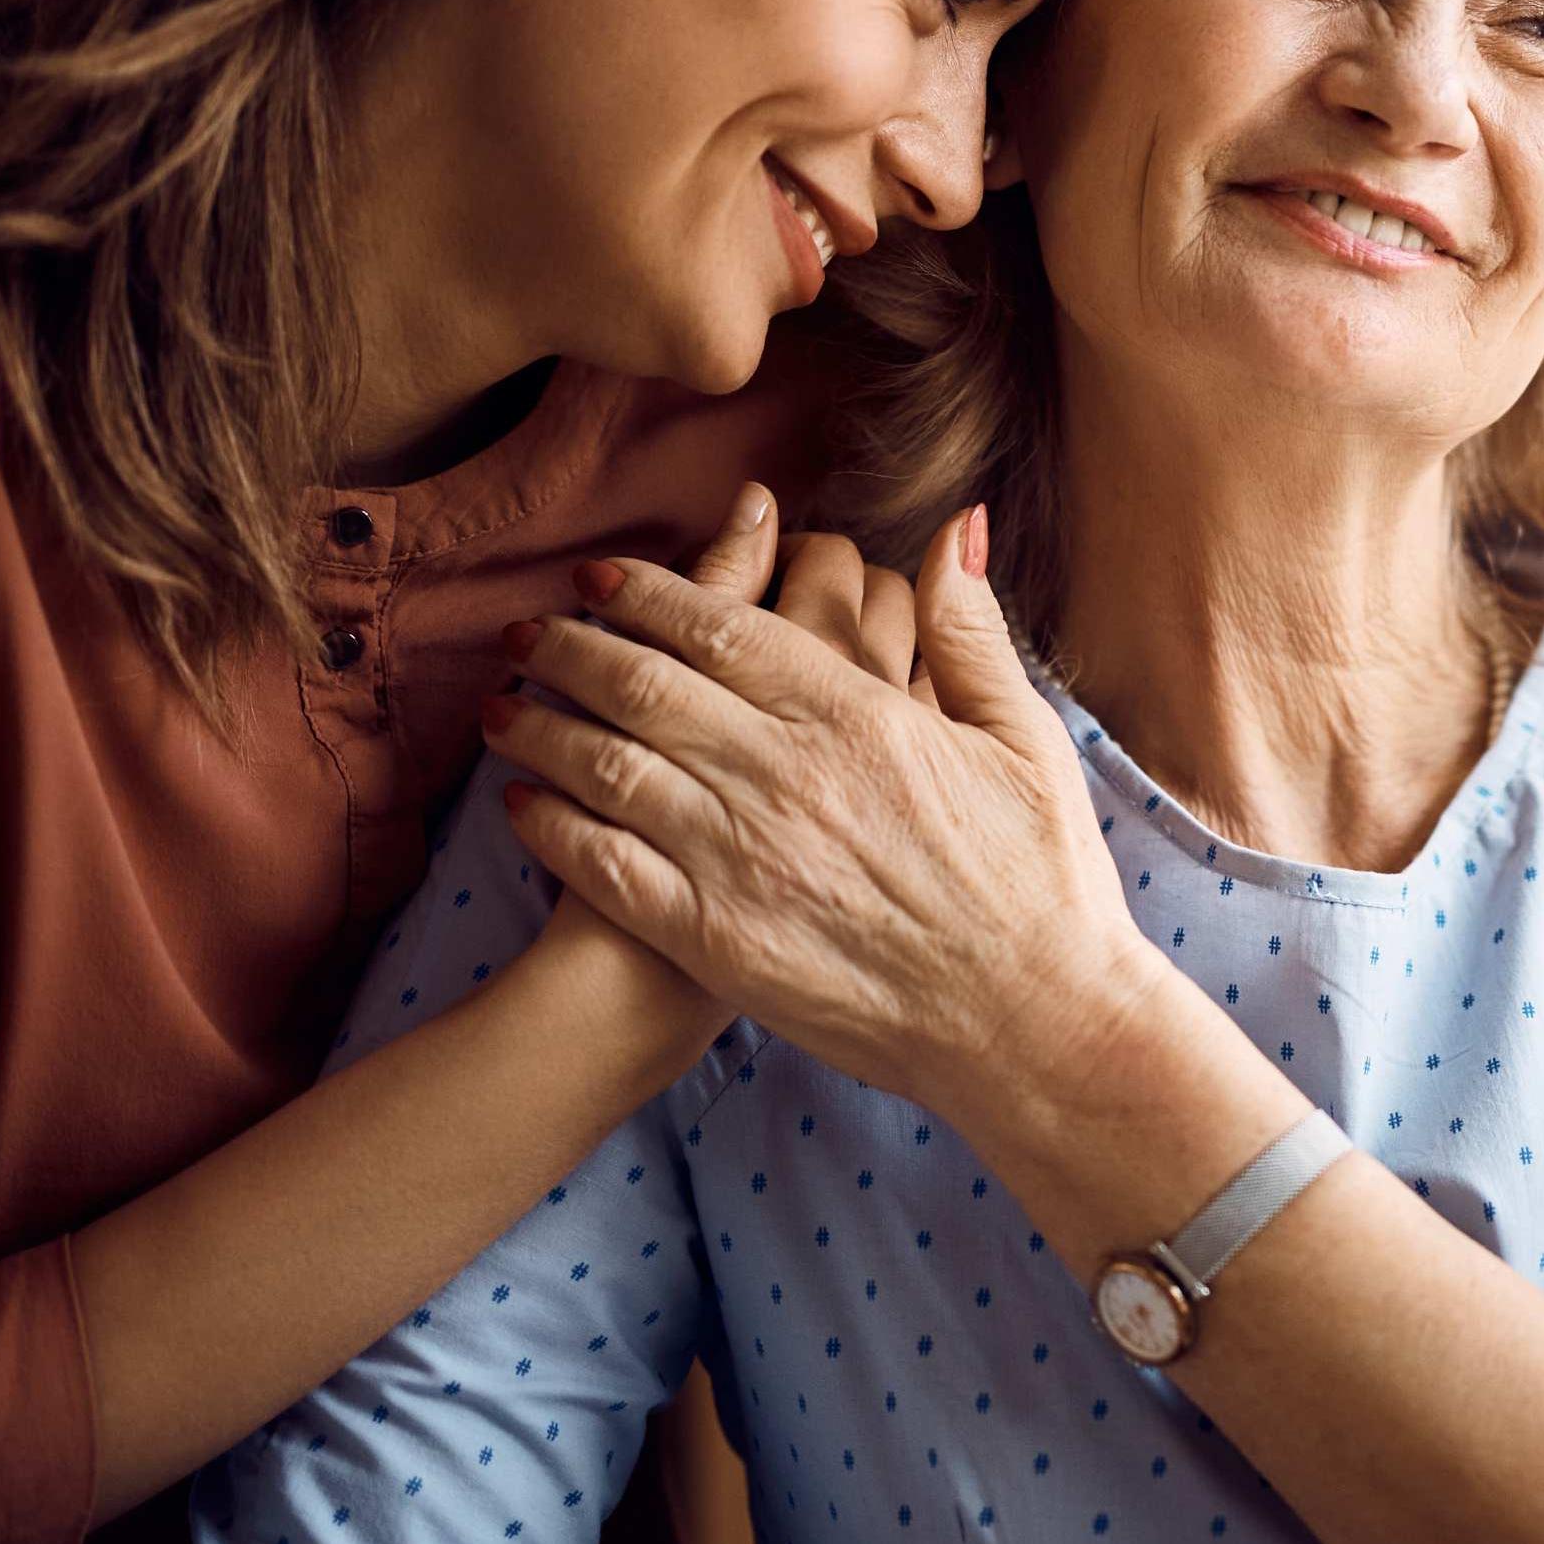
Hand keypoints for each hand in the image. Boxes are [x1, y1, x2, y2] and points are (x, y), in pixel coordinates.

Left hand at [482, 503, 1154, 1122]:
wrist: (1031, 1020)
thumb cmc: (1041, 878)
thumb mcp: (1025, 735)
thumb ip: (971, 627)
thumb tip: (955, 523)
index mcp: (855, 713)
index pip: (719, 628)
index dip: (644, 594)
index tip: (597, 576)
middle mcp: (785, 774)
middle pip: (642, 685)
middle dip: (569, 646)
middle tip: (524, 629)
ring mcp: (743, 858)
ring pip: (607, 767)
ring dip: (540, 728)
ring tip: (501, 707)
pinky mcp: (718, 940)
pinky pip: (607, 868)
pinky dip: (552, 829)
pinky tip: (521, 807)